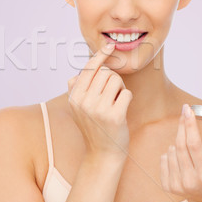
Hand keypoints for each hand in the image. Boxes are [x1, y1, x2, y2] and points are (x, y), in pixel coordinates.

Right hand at [67, 42, 131, 161]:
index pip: (88, 69)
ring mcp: (99, 109)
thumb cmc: (93, 127)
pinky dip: (127, 99)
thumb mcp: (78, 109)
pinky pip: (127, 93)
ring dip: (120, 89)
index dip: (100, 56)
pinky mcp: (115, 116)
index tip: (109, 46)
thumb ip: (76, 90)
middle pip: (105, 73)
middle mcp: (84, 102)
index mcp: (74, 97)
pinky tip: (122, 110)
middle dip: (113, 80)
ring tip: (116, 102)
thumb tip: (78, 74)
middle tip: (112, 94)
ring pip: (116, 80)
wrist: (103, 154)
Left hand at [160, 104, 201, 201]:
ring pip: (171, 150)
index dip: (190, 125)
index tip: (188, 109)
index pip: (194, 144)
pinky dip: (172, 153)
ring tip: (189, 149)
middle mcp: (190, 181)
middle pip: (180, 145)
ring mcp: (177, 185)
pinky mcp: (167, 186)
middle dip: (182, 126)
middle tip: (185, 112)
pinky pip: (164, 158)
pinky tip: (182, 160)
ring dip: (178, 143)